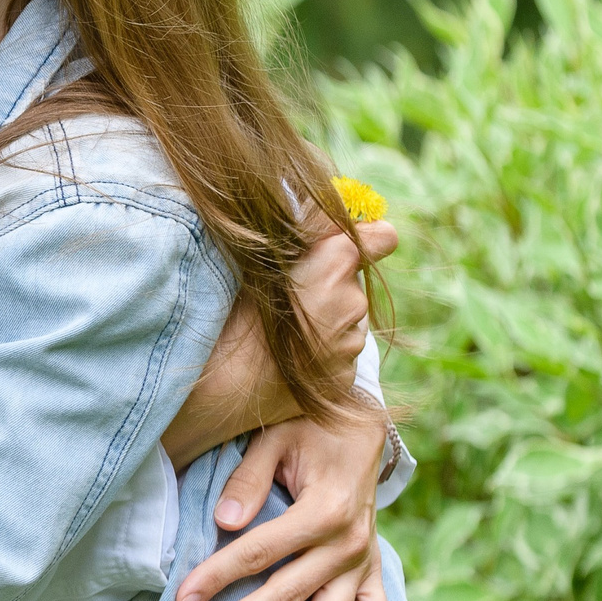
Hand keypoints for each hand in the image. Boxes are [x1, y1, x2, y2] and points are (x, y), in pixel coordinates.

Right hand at [158, 220, 395, 468]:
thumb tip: (334, 216)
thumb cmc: (230, 311)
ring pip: (346, 323)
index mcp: (335, 261)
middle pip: (353, 284)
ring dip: (325, 323)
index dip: (370, 238)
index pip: (381, 237)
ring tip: (280, 335)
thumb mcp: (260, 255)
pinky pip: (338, 357)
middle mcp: (352, 301)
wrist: (220, 385)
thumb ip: (305, 230)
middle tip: (287, 301)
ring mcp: (351, 344)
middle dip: (330, 287)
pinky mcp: (344, 378)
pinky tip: (286, 360)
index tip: (349, 247)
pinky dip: (319, 356)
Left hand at [174, 409, 391, 600]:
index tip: (184, 600)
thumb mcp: (275, 440)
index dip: (217, 577)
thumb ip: (247, 480)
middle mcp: (348, 543)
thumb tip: (223, 523)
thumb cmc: (309, 431)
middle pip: (286, 593)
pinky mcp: (373, 569)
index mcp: (323, 509)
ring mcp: (363, 561)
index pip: (258, 553)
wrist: (362, 427)